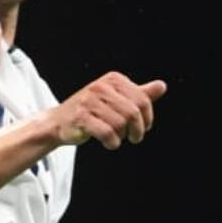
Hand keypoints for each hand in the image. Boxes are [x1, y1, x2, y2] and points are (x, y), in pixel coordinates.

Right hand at [50, 73, 166, 149]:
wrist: (59, 121)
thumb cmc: (91, 110)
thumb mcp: (117, 99)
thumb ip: (139, 93)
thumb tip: (162, 86)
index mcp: (112, 79)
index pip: (142, 99)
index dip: (148, 117)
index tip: (144, 126)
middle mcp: (100, 87)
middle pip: (133, 113)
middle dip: (137, 130)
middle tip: (134, 138)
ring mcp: (88, 101)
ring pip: (120, 124)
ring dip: (122, 137)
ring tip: (116, 137)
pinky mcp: (81, 117)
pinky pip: (107, 133)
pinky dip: (112, 142)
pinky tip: (109, 143)